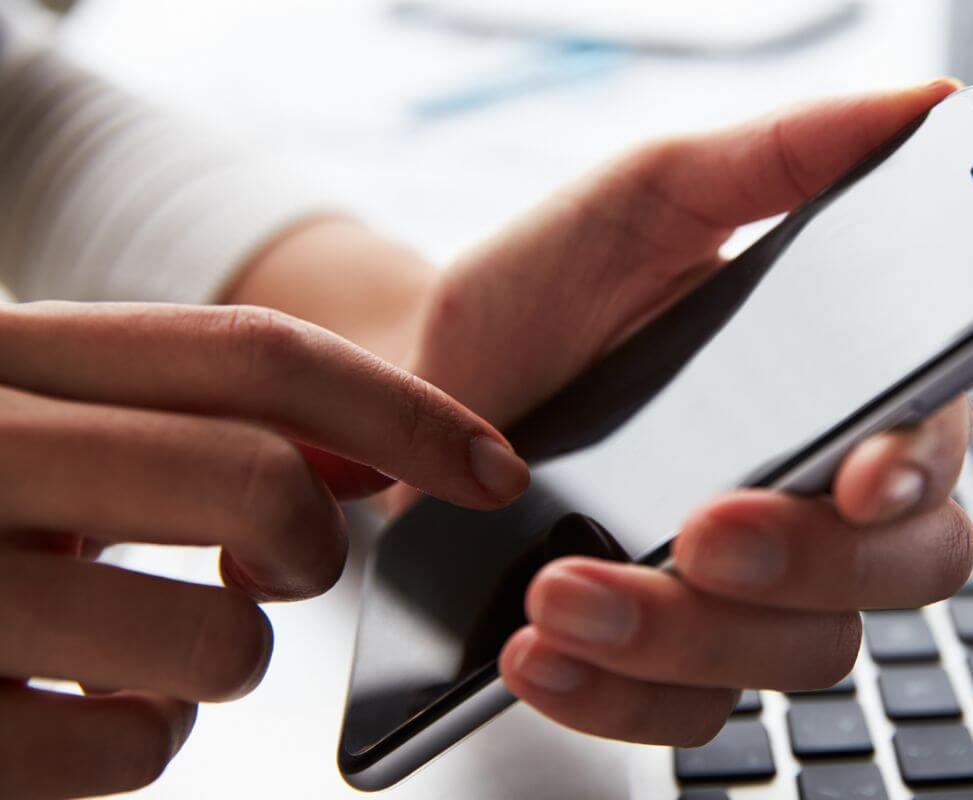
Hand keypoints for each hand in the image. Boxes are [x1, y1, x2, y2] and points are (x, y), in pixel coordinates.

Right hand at [0, 303, 527, 797]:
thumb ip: (195, 416)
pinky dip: (147, 735)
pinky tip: (82, 699)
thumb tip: (362, 447)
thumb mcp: (45, 420)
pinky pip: (134, 750)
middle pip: (258, 482)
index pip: (255, 354)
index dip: (404, 409)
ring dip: (225, 654)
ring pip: (219, 641)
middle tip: (282, 562)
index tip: (494, 467)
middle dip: (313, 542)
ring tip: (148, 637)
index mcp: (7, 354)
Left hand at [408, 80, 972, 743]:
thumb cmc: (544, 290)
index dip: (917, 471)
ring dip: (681, 639)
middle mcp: (808, 503)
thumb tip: (924, 108)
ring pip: (790, 660)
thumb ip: (780, 157)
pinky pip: (686, 717)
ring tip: (559, 592)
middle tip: (700, 527)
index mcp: (834, 393)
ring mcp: (741, 594)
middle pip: (888, 578)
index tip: (860, 473)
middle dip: (799, 565)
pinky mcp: (666, 659)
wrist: (429, 387)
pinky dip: (618, 700)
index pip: (930, 452)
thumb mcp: (649, 198)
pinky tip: (540, 657)